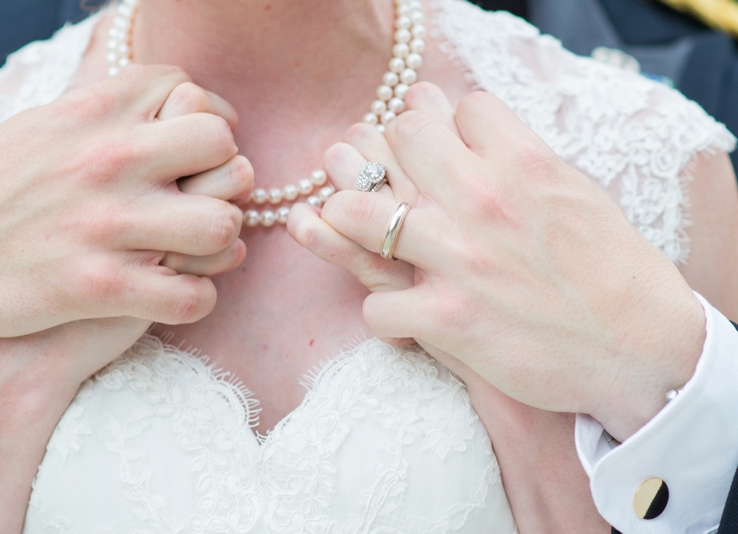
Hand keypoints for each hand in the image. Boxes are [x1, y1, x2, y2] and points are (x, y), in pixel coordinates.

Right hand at [0, 65, 249, 339]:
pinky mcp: (100, 287)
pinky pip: (194, 296)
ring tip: (193, 249)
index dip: (210, 119)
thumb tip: (175, 103)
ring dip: (217, 240)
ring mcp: (106, 224)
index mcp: (93, 112)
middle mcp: (107, 159)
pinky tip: (176, 292)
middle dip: (224, 175)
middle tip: (202, 199)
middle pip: (221, 147)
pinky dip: (195, 298)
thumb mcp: (46, 125)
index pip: (193, 92)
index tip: (200, 149)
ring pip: (222, 224)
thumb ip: (112, 112)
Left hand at [288, 84, 609, 530]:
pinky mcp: (447, 319)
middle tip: (396, 178)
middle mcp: (483, 199)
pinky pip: (374, 303)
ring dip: (349, 218)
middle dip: (394, 151)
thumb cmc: (614, 271)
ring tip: (356, 228)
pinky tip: (402, 315)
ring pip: (357, 211)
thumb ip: (522, 160)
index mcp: (523, 162)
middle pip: (403, 137)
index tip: (449, 147)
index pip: (460, 107)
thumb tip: (477, 137)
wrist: (640, 348)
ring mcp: (458, 259)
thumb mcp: (577, 194)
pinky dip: (383, 311)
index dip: (451, 124)